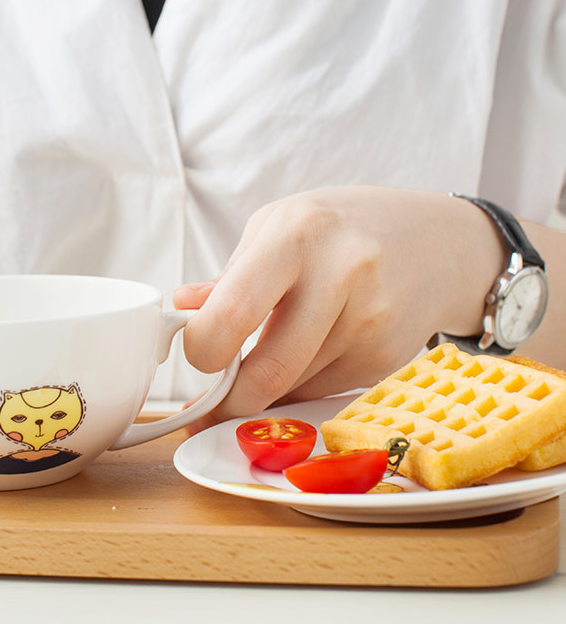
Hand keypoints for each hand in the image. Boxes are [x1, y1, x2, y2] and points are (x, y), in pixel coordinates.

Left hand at [174, 186, 504, 430]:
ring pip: (291, 389)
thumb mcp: (280, 226)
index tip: (196, 352)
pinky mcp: (385, 358)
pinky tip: (311, 349)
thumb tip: (185, 309)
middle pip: (265, 372)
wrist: (438, 241)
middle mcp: (339, 277)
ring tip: (269, 352)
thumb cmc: (344, 227)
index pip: (232, 313)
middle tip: (214, 393)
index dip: (201, 349)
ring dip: (265, 389)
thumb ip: (231, 273)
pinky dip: (300, 384)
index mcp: (297, 235)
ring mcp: (369, 322)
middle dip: (228, 398)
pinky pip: (321, 392)